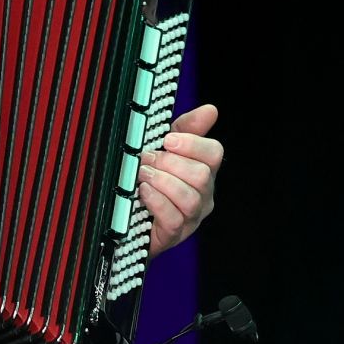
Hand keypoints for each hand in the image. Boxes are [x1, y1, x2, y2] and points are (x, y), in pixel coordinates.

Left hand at [138, 104, 222, 257]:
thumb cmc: (152, 179)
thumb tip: (211, 110)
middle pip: (202, 176)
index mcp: (204, 170)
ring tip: (142, 175)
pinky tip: (143, 192)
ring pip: (190, 198)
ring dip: (162, 182)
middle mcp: (203, 194)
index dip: (192, 144)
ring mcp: (192, 216)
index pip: (214, 153)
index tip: (168, 140)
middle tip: (147, 159)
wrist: (129, 215)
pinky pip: (174, 219)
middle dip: (170, 164)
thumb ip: (186, 129)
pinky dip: (157, 202)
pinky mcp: (175, 234)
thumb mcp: (166, 149)